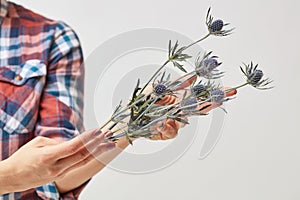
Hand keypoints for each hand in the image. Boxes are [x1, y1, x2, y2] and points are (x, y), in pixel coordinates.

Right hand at [0, 129, 114, 193]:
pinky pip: (77, 165)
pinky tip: (96, 151)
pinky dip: (88, 157)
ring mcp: (59, 174)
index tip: (97, 131)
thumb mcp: (38, 143)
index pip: (73, 147)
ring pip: (83, 162)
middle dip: (98, 144)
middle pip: (82, 155)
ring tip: (108, 143)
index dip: (87, 139)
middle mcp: (56, 168)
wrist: (13, 177)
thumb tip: (73, 143)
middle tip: (108, 135)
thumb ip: (57, 142)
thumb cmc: (23, 158)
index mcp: (48, 157)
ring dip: (97, 152)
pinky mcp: (60, 176)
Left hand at [150, 75, 236, 139]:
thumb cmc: (143, 100)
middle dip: (214, 100)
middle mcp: (181, 110)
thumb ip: (175, 85)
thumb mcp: (157, 88)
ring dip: (183, 113)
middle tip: (228, 94)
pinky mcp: (169, 133)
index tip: (230, 91)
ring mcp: (176, 122)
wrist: (129, 117)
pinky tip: (159, 123)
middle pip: (201, 107)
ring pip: (186, 119)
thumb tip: (193, 77)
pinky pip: (172, 131)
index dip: (216, 93)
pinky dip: (166, 126)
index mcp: (180, 99)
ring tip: (184, 108)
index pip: (201, 95)